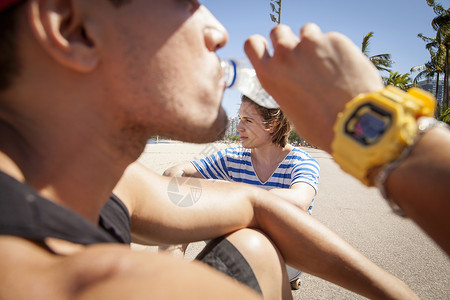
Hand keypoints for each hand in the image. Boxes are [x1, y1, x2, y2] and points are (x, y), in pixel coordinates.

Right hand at [244, 23, 383, 152]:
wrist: (353, 122)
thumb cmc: (321, 125)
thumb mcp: (291, 109)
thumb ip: (286, 87)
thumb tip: (294, 82)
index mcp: (269, 74)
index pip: (252, 43)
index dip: (261, 43)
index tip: (270, 48)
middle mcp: (285, 54)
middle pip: (278, 31)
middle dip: (288, 39)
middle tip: (302, 56)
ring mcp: (309, 44)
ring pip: (306, 30)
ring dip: (313, 42)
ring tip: (326, 64)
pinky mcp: (334, 40)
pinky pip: (331, 38)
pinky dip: (336, 49)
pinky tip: (345, 69)